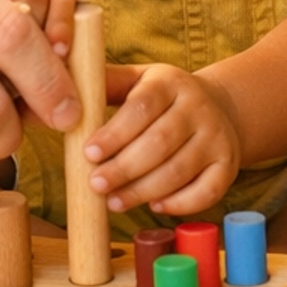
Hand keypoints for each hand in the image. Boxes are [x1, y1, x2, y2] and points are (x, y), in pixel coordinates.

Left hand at [83, 64, 240, 216]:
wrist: (218, 107)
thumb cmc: (162, 98)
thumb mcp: (136, 81)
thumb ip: (104, 85)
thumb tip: (58, 94)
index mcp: (170, 83)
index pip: (142, 107)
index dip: (115, 133)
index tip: (89, 154)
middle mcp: (199, 107)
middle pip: (160, 142)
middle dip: (124, 168)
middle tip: (95, 184)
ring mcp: (217, 137)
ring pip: (180, 170)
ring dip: (143, 190)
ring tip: (114, 202)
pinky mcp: (228, 165)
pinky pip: (207, 192)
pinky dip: (180, 204)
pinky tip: (155, 206)